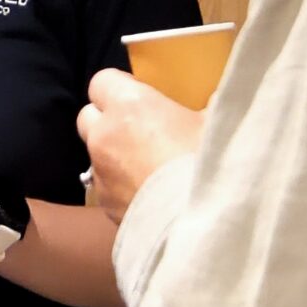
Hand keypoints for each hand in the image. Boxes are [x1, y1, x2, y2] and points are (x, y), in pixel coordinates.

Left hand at [77, 70, 204, 222]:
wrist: (201, 226)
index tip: (141, 97)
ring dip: (113, 156)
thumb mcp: (217, 124)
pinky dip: (119, 187)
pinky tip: (148, 195)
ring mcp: (100, 173)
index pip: (102, 81)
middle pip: (88, 117)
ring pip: (96, 155)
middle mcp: (104, 135)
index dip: (120, 87)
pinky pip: (105, 188)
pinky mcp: (103, 206)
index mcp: (129, 105)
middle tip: (140, 130)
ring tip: (146, 168)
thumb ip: (209, 107)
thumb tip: (219, 99)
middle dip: (107, 120)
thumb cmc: (208, 163)